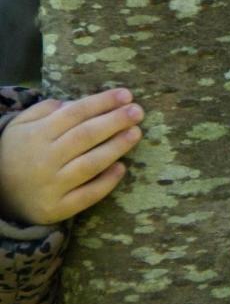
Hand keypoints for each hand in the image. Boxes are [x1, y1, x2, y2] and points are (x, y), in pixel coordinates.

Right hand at [0, 89, 142, 224]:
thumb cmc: (17, 153)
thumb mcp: (21, 126)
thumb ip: (46, 110)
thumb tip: (78, 102)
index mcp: (36, 135)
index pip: (74, 114)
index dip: (101, 103)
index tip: (126, 94)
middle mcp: (44, 160)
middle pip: (85, 136)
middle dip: (114, 121)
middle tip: (138, 111)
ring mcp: (51, 186)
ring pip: (90, 164)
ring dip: (116, 148)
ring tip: (136, 133)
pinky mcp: (57, 208)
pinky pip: (87, 196)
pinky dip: (105, 182)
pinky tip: (122, 168)